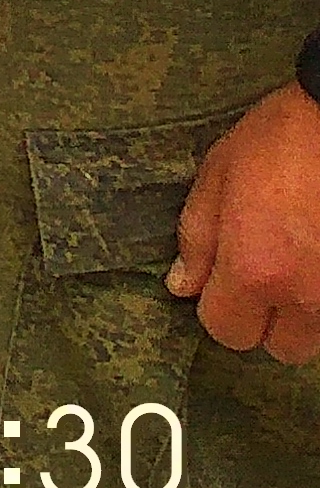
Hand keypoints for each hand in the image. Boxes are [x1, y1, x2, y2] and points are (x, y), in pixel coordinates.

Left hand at [174, 82, 319, 361]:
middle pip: (281, 347)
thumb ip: (196, 239)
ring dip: (304, 313)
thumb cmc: (278, 139)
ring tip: (296, 265)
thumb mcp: (216, 177)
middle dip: (269, 321)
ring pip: (317, 336)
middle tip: (265, 278)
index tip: (223, 286)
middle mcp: (304, 294)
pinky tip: (314, 259)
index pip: (227, 331)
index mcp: (255, 270)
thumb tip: (182, 286)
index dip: (219, 311)